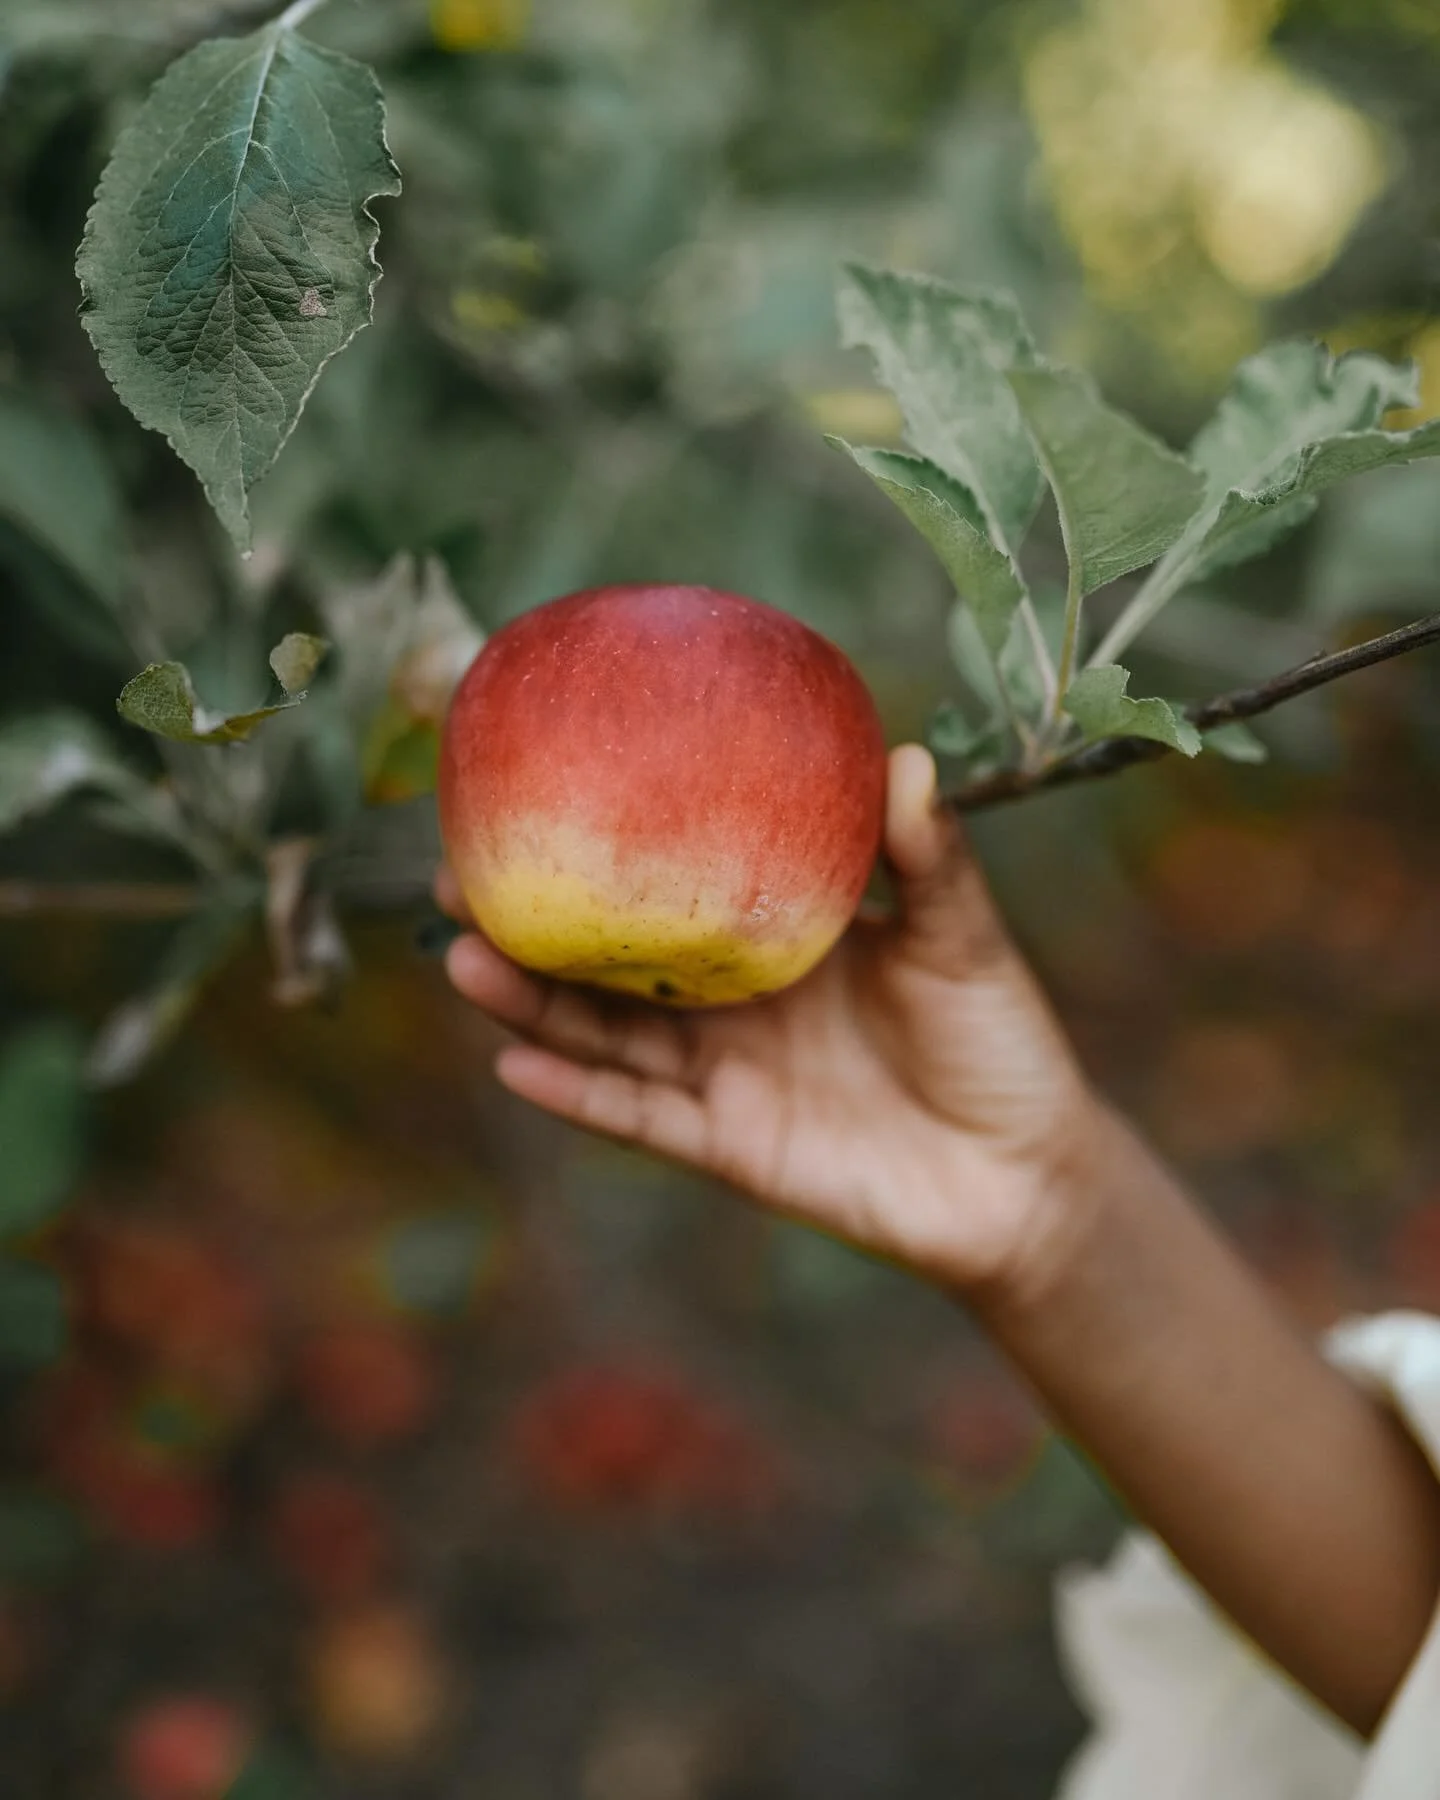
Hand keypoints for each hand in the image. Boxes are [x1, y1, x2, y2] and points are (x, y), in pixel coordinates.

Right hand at [437, 744, 1099, 1297]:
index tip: (538, 797)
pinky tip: (513, 1062)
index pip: (677, 886)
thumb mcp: (962, 939)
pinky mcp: (730, 1146)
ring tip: (458, 960)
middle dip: (534, 924)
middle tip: (456, 879)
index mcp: (779, 939)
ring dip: (533, 1004)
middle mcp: (734, 1004)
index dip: (610, 850)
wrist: (1026, 1176)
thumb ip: (928, 860)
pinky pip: (642, 1119)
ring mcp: (725, 1077)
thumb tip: (902, 756)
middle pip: (612, 961)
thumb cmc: (1000, 1043)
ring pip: (608, 1037)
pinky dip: (580, 1097)